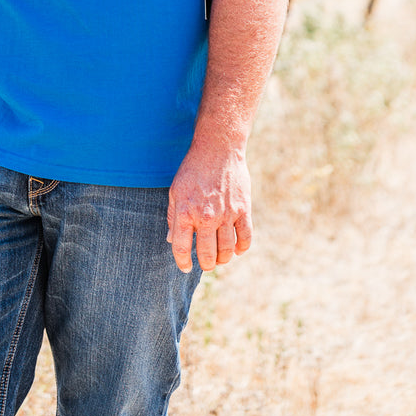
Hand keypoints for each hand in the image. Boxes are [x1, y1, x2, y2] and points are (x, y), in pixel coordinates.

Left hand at [167, 142, 252, 272]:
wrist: (218, 148)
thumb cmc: (193, 169)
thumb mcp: (176, 190)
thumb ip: (173, 216)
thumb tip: (171, 240)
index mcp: (184, 211)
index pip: (181, 247)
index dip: (182, 262)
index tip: (185, 267)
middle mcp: (205, 216)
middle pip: (206, 254)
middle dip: (206, 264)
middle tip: (206, 264)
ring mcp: (226, 214)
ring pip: (226, 251)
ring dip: (223, 260)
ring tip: (220, 259)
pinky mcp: (243, 209)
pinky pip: (245, 238)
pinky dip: (241, 248)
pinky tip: (236, 249)